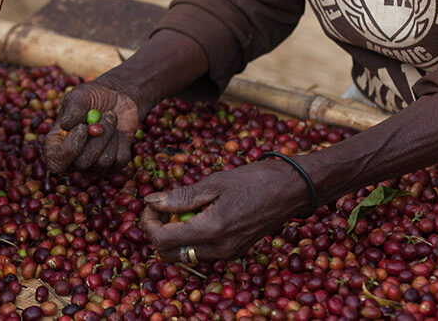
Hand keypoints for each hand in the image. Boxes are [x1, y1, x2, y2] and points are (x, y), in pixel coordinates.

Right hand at [43, 79, 140, 174]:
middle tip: (105, 114)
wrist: (116, 98)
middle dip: (97, 138)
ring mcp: (94, 165)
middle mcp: (73, 160)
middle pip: (82, 163)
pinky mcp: (114, 165)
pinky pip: (120, 160)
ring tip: (110, 117)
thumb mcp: (79, 96)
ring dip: (110, 135)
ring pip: (103, 162)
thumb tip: (65, 125)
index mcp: (56, 145)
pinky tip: (117, 130)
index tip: (82, 127)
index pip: (56, 162)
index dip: (69, 149)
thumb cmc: (91, 97)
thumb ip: (72, 109)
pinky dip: (121, 141)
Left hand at [139, 159, 312, 262]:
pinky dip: (189, 238)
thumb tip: (151, 201)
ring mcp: (228, 254)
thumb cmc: (253, 180)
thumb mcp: (212, 183)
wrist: (290, 190)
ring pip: (185, 256)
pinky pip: (201, 252)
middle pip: (170, 254)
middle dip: (157, 232)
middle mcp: (219, 250)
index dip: (148, 223)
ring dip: (173, 236)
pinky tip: (194, 215)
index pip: (163, 240)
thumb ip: (180, 197)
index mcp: (212, 230)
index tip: (148, 204)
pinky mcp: (234, 252)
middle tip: (158, 207)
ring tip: (177, 208)